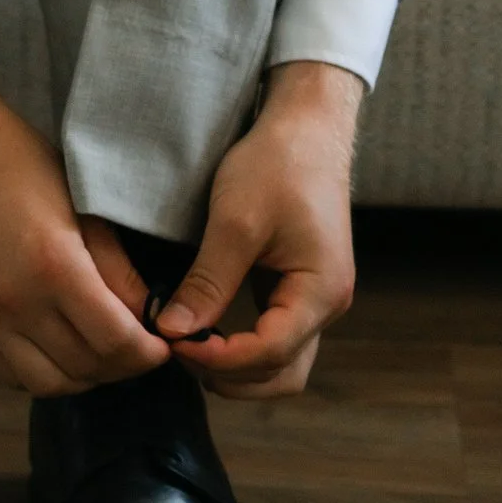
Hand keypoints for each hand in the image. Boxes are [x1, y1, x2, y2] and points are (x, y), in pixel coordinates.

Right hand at [0, 72, 169, 397]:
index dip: (148, 352)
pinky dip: (43, 371)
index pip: (115, 341)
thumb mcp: (82, 204)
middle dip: (124, 366)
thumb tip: (149, 314)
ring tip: (102, 351)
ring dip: (84, 376)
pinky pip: (9, 373)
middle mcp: (15, 302)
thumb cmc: (17, 160)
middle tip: (141, 347)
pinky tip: (60, 348)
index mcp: (53, 266)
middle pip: (85, 369)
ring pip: (47, 384)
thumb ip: (117, 267)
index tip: (163, 344)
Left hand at [152, 60, 361, 398]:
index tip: (173, 341)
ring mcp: (318, 299)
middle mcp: (328, 304)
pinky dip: (245, 348)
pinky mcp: (303, 289)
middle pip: (282, 375)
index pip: (269, 353)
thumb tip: (173, 332)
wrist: (307, 127)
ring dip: (238, 368)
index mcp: (321, 291)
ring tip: (190, 345)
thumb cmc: (278, 164)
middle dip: (228, 374)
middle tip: (178, 349)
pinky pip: (278, 339)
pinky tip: (208, 331)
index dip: (217, 357)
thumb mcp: (235, 222)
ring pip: (282, 365)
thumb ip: (206, 282)